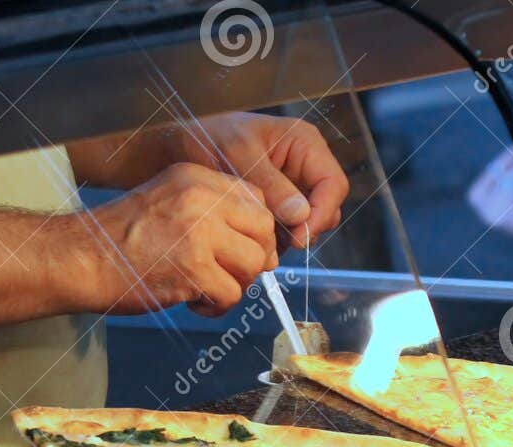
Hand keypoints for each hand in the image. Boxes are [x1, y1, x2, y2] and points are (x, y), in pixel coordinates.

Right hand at [73, 163, 276, 316]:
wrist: (79, 259)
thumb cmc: (117, 239)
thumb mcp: (167, 201)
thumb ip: (210, 211)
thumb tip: (256, 241)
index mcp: (196, 177)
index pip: (256, 198)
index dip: (256, 230)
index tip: (240, 249)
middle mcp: (201, 198)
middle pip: (263, 230)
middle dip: (254, 259)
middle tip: (229, 274)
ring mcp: (198, 232)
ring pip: (252, 265)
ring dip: (235, 286)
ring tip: (205, 289)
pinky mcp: (193, 268)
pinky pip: (231, 295)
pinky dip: (215, 307)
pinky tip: (191, 301)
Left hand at [163, 113, 348, 248]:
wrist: (179, 148)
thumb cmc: (207, 138)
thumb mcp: (238, 156)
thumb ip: (270, 185)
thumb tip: (301, 214)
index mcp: (304, 143)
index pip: (333, 184)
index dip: (322, 213)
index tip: (299, 236)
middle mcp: (304, 165)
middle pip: (327, 207)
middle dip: (306, 228)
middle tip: (277, 242)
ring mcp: (292, 186)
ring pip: (309, 222)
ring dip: (289, 235)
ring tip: (259, 237)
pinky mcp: (278, 204)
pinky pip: (289, 229)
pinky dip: (276, 238)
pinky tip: (252, 235)